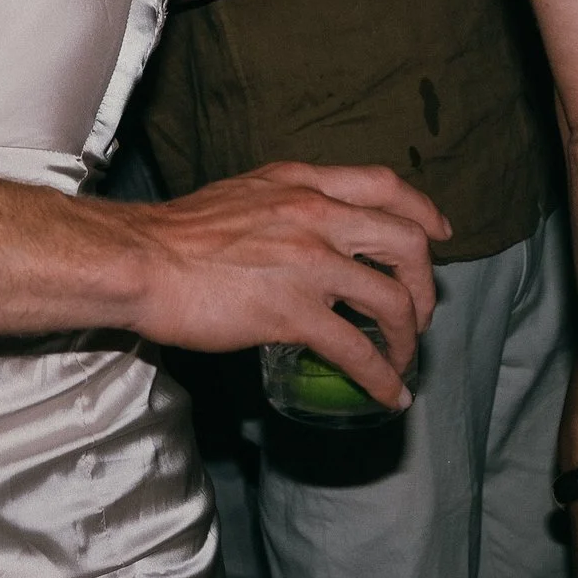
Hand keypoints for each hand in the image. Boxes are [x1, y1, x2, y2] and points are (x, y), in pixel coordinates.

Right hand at [129, 161, 449, 408]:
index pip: (383, 184)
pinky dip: (381, 377)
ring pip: (391, 300)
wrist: (138, 260)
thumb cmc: (175, 235)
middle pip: (405, 242)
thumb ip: (282, 205)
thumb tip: (304, 234)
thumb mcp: (241, 195)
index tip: (438, 233)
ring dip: (409, 336)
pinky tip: (387, 393)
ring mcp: (307, 264)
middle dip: (425, 283)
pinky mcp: (292, 312)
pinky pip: (357, 350)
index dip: (421, 210)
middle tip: (418, 312)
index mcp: (300, 183)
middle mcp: (314, 215)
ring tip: (402, 358)